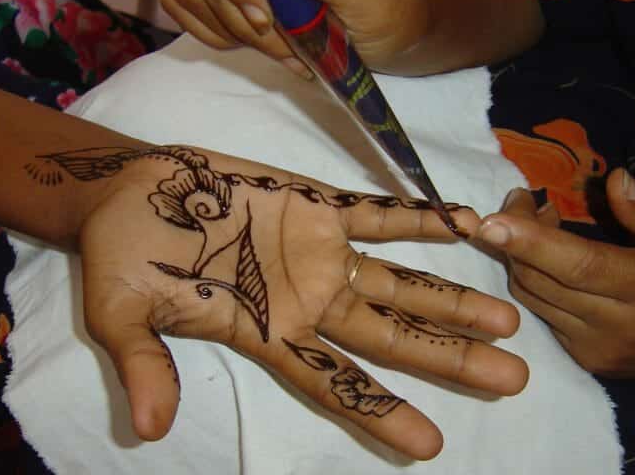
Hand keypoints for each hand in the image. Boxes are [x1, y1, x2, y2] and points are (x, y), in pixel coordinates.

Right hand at [69, 145, 524, 459]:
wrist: (131, 190)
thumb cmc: (121, 256)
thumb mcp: (121, 315)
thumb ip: (145, 365)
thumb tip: (152, 428)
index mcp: (268, 333)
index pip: (333, 382)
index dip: (379, 412)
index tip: (431, 446)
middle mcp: (310, 299)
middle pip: (391, 336)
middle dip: (451, 357)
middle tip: (514, 378)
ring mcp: (322, 253)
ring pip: (400, 280)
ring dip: (452, 297)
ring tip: (507, 317)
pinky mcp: (320, 204)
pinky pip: (382, 213)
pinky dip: (423, 217)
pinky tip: (468, 223)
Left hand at [475, 169, 634, 390]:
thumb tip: (613, 180)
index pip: (579, 265)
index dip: (530, 242)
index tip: (490, 222)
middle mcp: (614, 325)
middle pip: (541, 280)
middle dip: (514, 236)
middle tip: (520, 198)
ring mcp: (593, 348)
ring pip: (531, 297)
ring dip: (519, 256)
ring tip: (535, 220)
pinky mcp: (581, 358)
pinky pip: (540, 312)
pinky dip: (532, 279)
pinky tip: (545, 255)